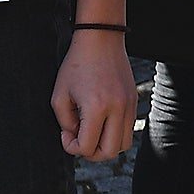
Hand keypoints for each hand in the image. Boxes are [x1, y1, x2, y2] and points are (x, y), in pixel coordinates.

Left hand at [52, 29, 136, 159]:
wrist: (101, 39)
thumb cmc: (77, 65)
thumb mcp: (59, 96)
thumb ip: (65, 123)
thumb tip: (75, 138)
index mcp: (96, 108)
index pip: (87, 147)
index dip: (72, 147)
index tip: (65, 133)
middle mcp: (117, 108)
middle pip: (109, 152)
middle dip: (91, 154)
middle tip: (79, 140)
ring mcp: (129, 105)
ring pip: (123, 144)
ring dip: (106, 146)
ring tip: (92, 132)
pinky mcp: (134, 100)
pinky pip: (129, 129)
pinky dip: (115, 133)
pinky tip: (102, 122)